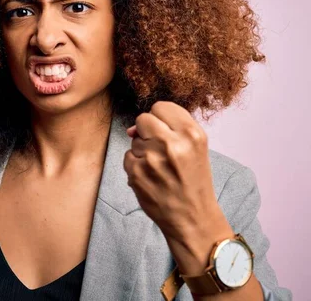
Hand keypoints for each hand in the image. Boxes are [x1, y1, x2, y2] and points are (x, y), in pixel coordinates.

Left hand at [123, 101, 229, 242]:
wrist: (192, 217)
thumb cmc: (193, 180)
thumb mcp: (196, 148)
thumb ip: (171, 128)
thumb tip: (134, 127)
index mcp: (191, 134)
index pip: (161, 107)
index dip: (160, 119)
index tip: (165, 131)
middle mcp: (171, 144)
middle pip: (143, 119)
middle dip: (147, 131)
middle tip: (160, 149)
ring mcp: (151, 159)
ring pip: (134, 140)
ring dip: (142, 151)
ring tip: (159, 168)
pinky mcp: (136, 173)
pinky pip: (128, 157)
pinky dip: (136, 166)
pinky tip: (151, 177)